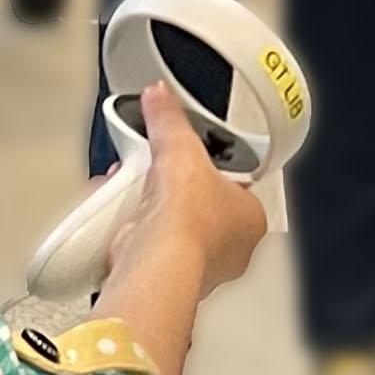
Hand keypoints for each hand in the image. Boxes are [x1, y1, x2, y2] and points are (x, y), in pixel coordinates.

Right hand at [98, 79, 270, 374]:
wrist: (156, 261)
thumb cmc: (187, 215)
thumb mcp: (179, 149)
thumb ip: (169, 120)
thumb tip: (158, 93)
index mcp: (251, 220)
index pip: (235, 187)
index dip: (209, 172)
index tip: (186, 162)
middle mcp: (233, 252)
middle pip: (201, 210)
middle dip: (173, 194)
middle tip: (155, 177)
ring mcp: (201, 271)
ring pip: (175, 233)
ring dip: (152, 215)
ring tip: (134, 196)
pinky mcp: (168, 281)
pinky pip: (152, 251)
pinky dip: (136, 237)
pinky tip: (123, 223)